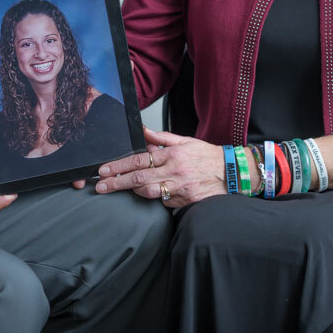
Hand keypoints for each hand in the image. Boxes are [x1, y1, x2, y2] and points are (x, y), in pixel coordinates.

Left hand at [93, 127, 225, 207]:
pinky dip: (153, 198)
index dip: (119, 166)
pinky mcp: (183, 201)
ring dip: (131, 191)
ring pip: (148, 192)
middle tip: (101, 186)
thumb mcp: (184, 141)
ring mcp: (178, 188)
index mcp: (172, 155)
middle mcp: (174, 172)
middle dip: (117, 182)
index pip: (139, 160)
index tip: (105, 170)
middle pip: (138, 178)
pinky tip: (146, 193)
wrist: (230, 173)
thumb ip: (160, 138)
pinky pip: (162, 202)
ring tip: (118, 189)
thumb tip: (142, 131)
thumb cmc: (206, 156)